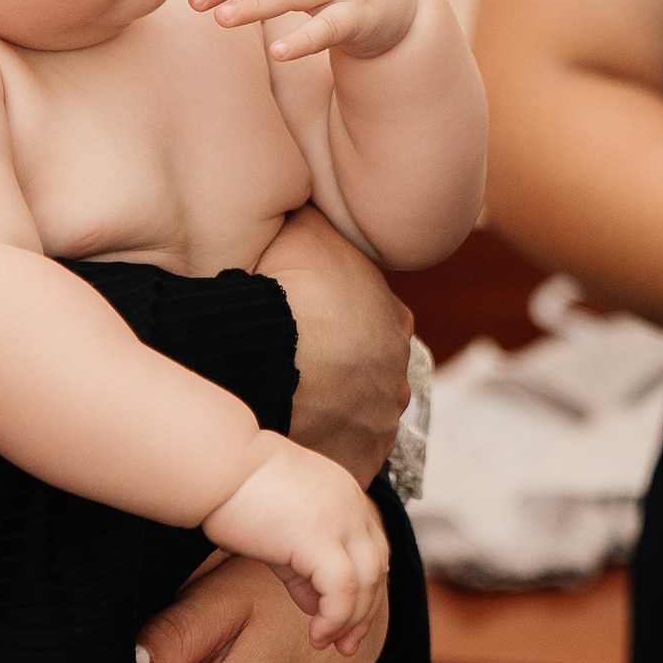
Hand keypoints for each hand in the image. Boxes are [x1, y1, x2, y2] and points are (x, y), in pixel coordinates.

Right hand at [202, 436, 389, 647]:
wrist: (215, 463)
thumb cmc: (233, 493)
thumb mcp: (281, 534)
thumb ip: (303, 568)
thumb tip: (317, 607)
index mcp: (346, 496)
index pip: (373, 550)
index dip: (366, 590)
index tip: (347, 622)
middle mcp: (353, 504)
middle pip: (378, 568)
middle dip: (364, 612)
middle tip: (345, 645)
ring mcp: (341, 518)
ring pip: (368, 582)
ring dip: (351, 620)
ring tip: (325, 642)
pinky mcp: (320, 536)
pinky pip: (343, 589)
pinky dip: (335, 617)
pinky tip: (316, 635)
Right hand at [258, 207, 412, 487]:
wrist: (264, 353)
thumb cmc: (285, 287)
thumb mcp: (305, 229)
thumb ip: (315, 216)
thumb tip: (311, 195)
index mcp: (394, 321)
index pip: (375, 323)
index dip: (338, 325)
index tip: (306, 329)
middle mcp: (398, 376)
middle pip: (367, 377)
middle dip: (336, 377)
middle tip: (290, 373)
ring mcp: (379, 426)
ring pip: (354, 423)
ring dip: (326, 420)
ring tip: (282, 411)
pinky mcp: (356, 467)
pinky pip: (338, 462)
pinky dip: (317, 455)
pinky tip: (287, 443)